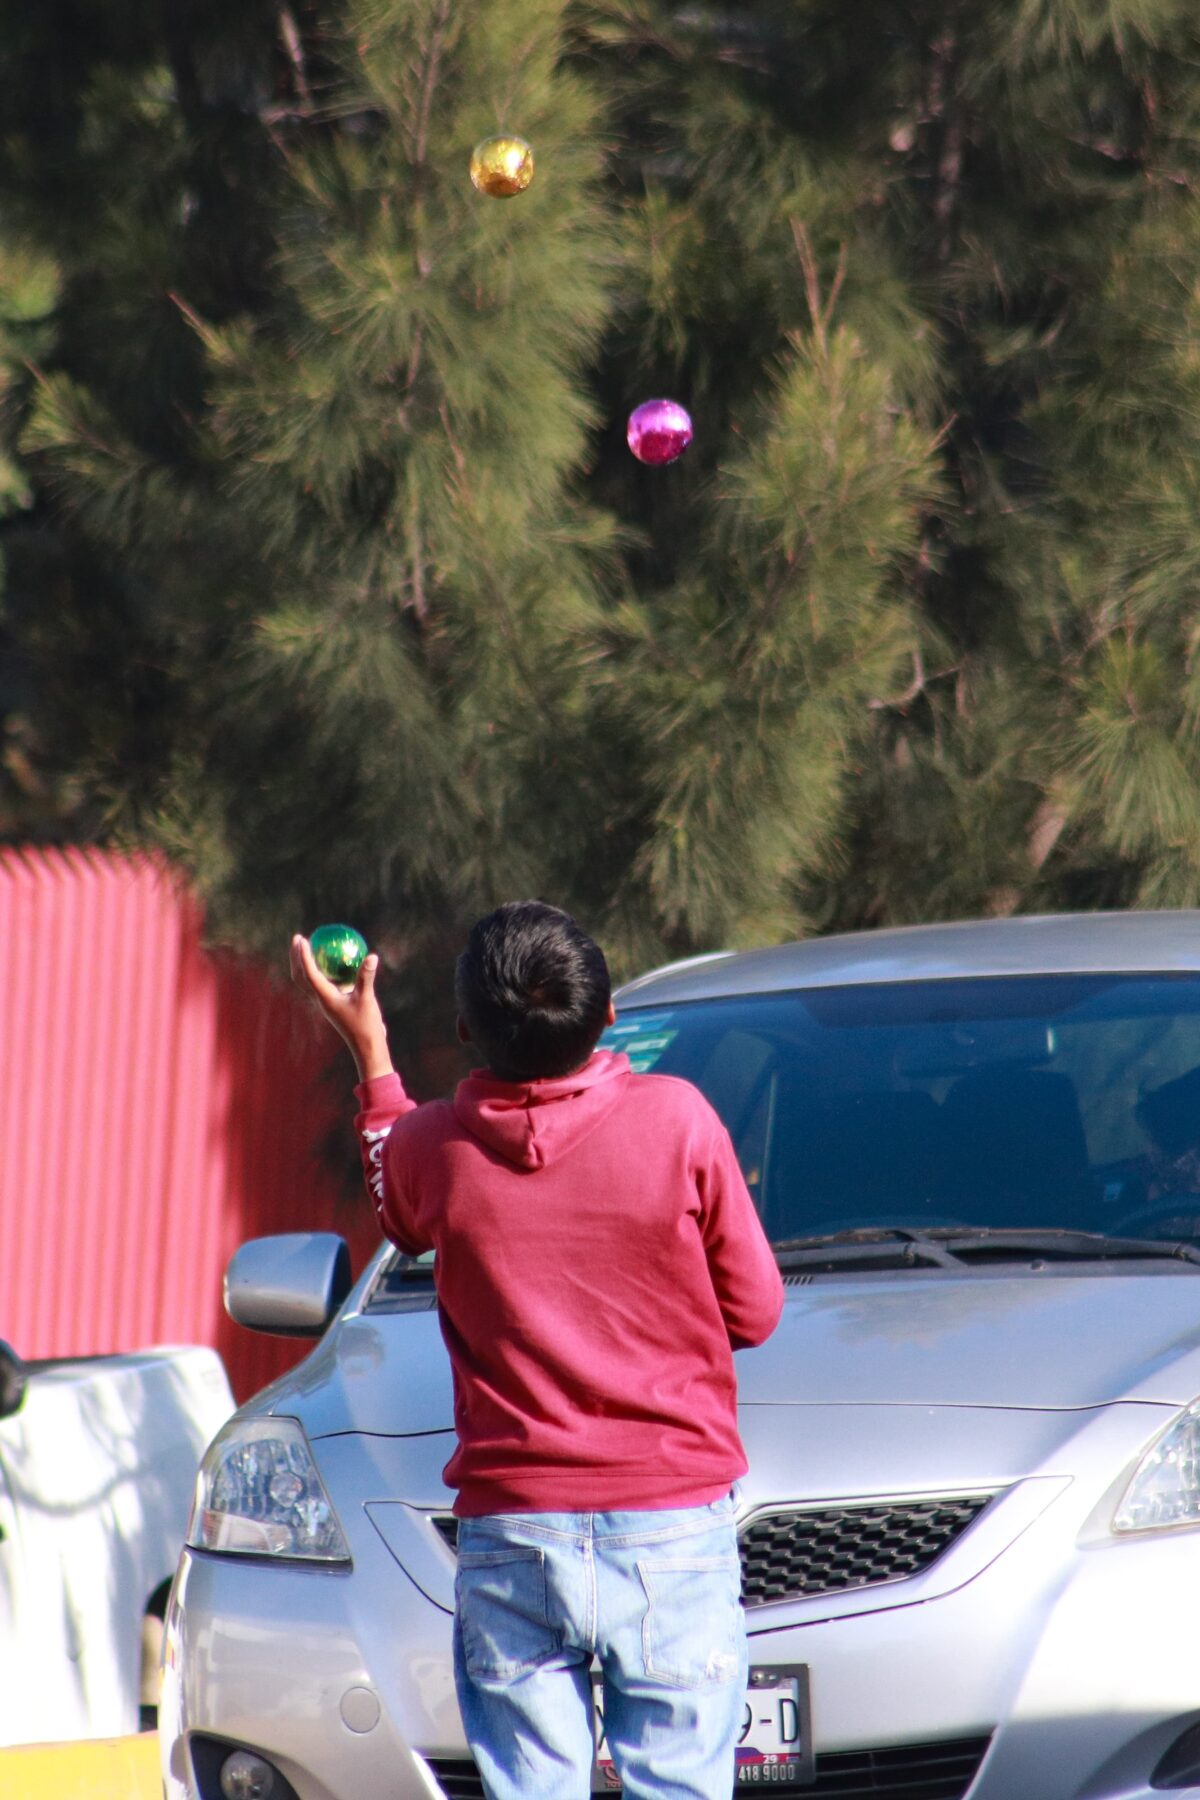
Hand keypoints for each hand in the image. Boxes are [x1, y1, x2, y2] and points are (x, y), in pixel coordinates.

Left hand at [290, 934, 393, 1081]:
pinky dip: (319, 970)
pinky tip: (331, 962)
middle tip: (298, 938)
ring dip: (303, 963)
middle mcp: (321, 1000)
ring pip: (307, 981)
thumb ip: (366, 977)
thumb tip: (371, 956)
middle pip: (300, 977)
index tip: (303, 940)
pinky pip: (321, 983)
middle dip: (296, 957)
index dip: (304, 956)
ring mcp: (326, 1003)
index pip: (309, 974)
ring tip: (307, 947)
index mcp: (325, 998)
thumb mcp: (367, 999)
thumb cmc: (366, 1025)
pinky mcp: (334, 1004)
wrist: (366, 1047)